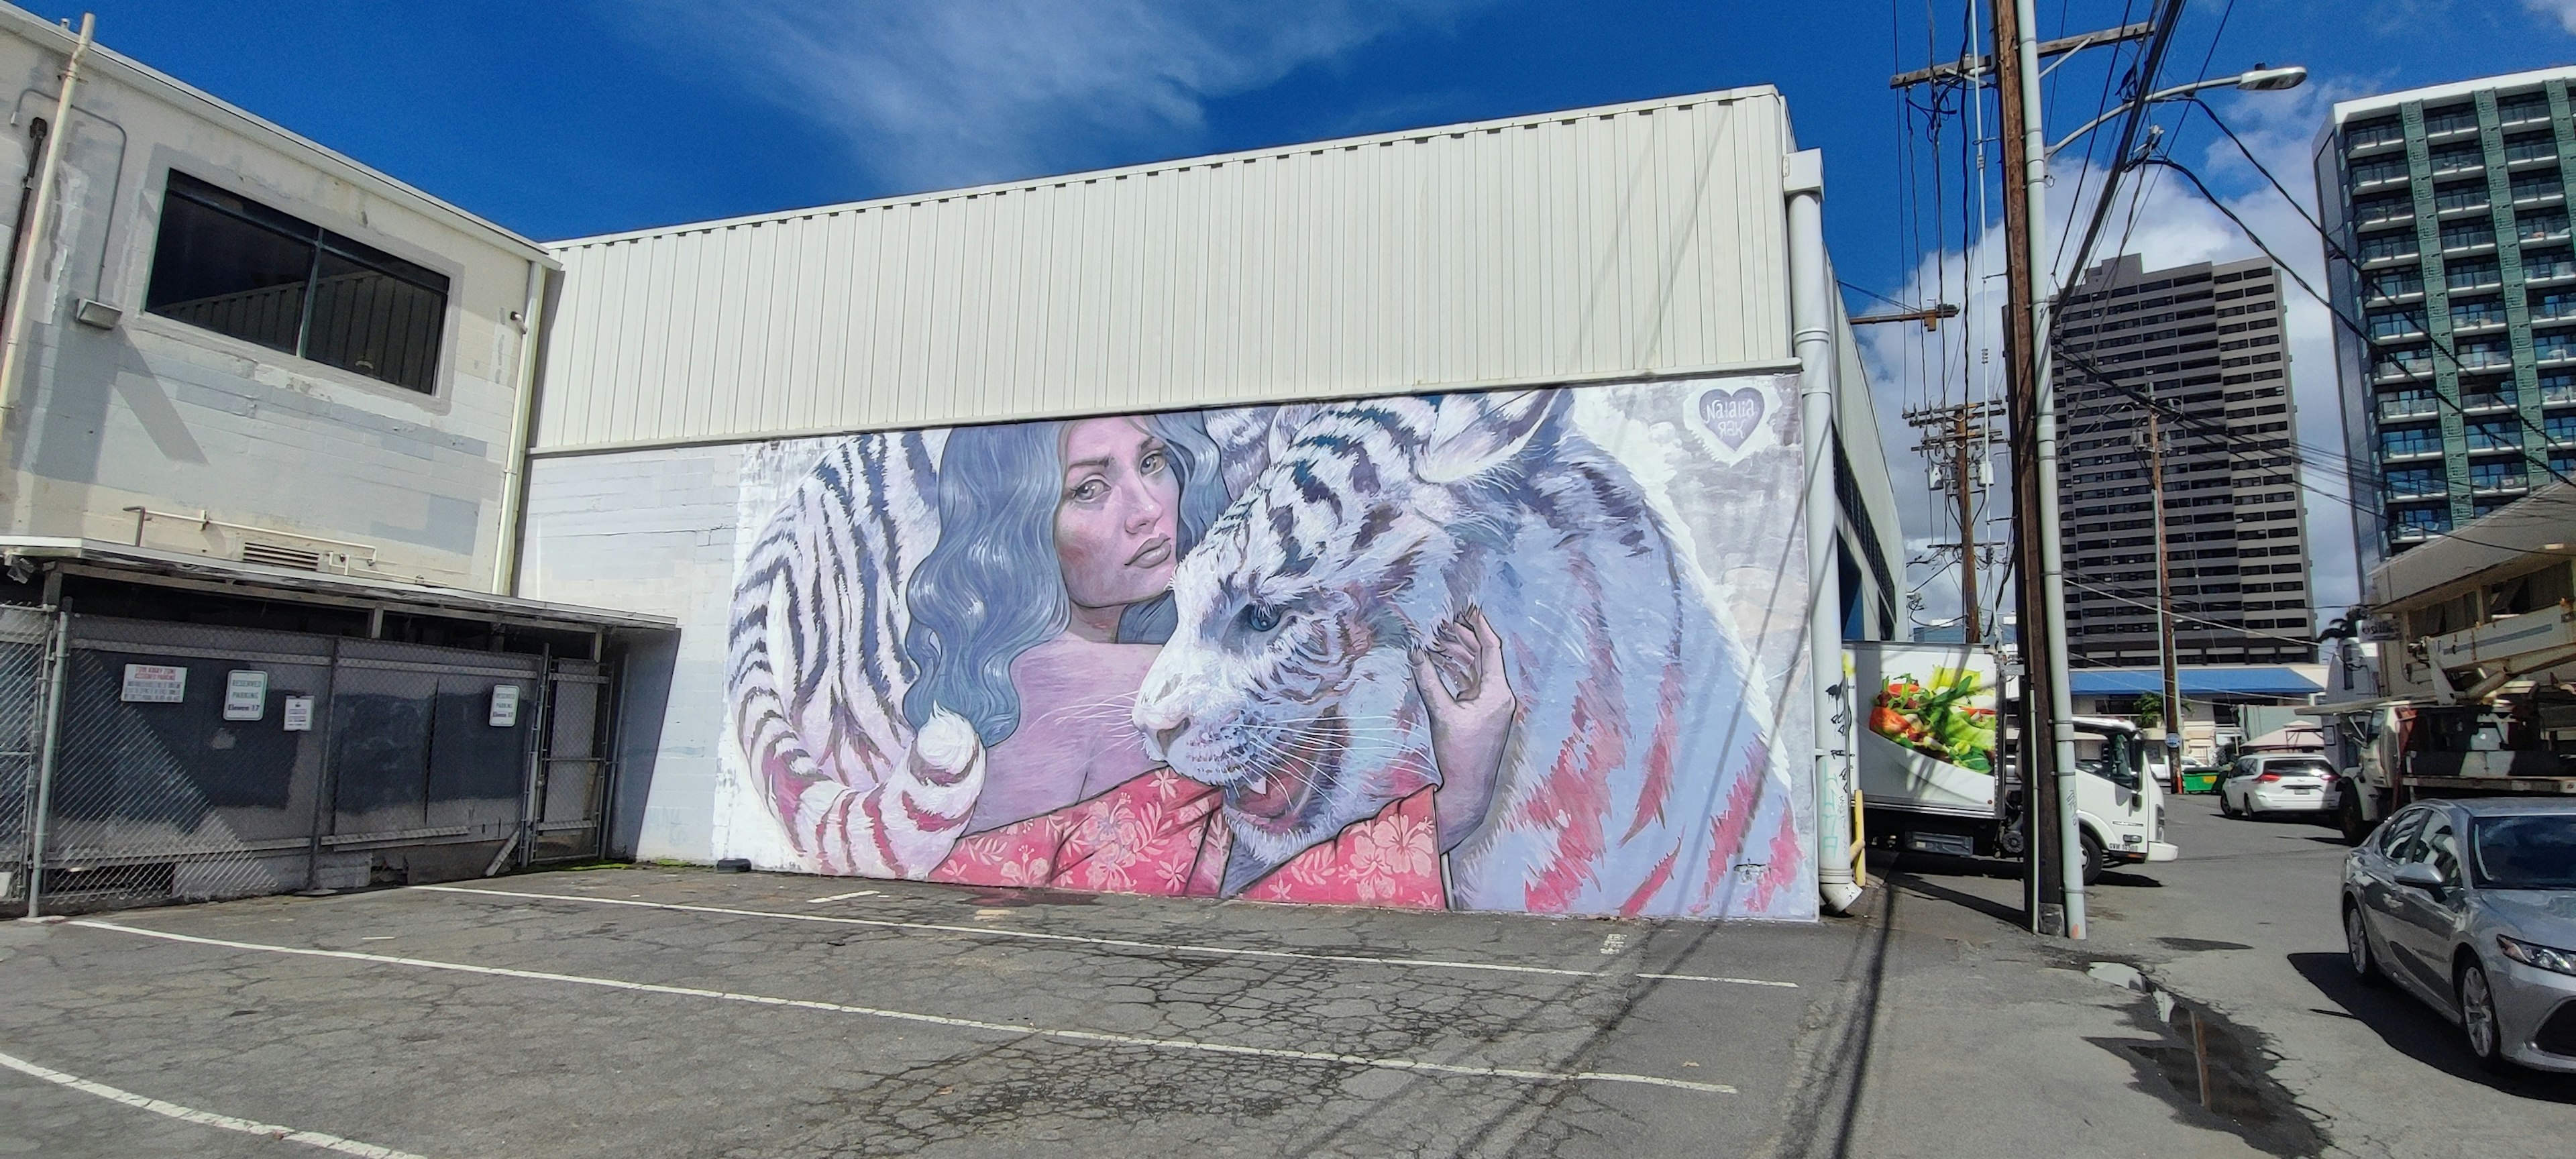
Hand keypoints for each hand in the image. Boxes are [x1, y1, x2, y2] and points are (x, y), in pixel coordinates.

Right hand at [1413, 607, 1517, 850]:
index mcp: (1497, 692)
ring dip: (1459, 654)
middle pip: (1484, 656)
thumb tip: (1415, 651)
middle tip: (1444, 621)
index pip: (1491, 649)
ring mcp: (1494, 705)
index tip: (1469, 608)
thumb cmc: (1459, 752)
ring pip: (1477, 670)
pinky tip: (1440, 663)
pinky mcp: (1485, 714)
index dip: (1479, 626)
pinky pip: (1472, 684)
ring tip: (1437, 639)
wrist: (1470, 787)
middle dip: (1464, 637)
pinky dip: (1458, 671)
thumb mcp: (1441, 713)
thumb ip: (1428, 680)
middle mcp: (1500, 695)